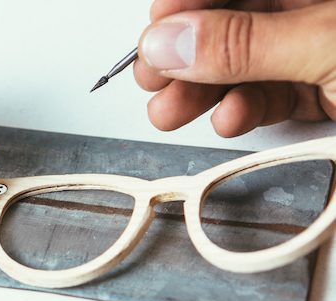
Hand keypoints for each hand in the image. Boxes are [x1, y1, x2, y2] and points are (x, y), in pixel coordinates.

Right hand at [135, 0, 335, 136]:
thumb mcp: (325, 44)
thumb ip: (244, 44)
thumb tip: (169, 43)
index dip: (184, 6)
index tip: (154, 35)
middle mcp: (311, 12)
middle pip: (228, 26)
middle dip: (184, 56)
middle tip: (152, 78)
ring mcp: (317, 53)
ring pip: (242, 68)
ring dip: (201, 94)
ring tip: (170, 112)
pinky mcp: (327, 92)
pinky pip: (271, 98)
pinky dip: (244, 113)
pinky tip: (228, 119)